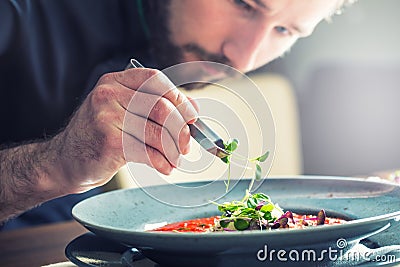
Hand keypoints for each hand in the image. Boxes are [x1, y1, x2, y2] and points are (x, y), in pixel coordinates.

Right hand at [52, 67, 197, 191]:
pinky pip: (148, 152)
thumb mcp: (121, 111)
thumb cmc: (99, 135)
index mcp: (114, 81)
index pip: (156, 79)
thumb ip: (151, 106)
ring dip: (173, 150)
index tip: (191, 115)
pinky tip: (164, 167)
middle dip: (181, 129)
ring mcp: (107, 118)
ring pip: (158, 132)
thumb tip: (191, 109)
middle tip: (186, 144)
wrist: (65, 160)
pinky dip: (162, 162)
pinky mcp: (110, 143)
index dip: (179, 97)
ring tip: (175, 159)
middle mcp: (109, 95)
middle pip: (162, 107)